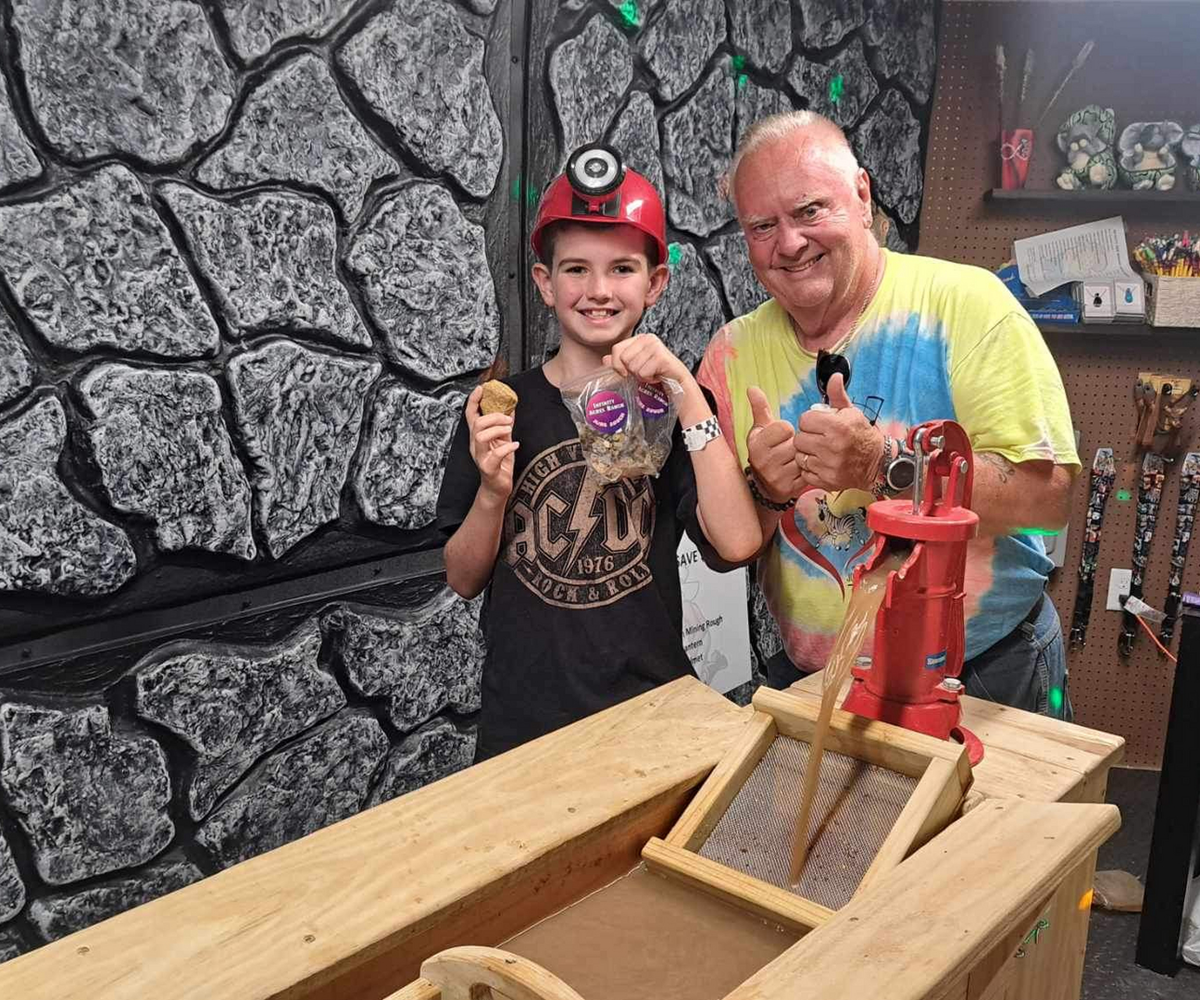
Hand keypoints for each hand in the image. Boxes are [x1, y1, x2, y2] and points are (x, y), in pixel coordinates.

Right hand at [465, 385, 519, 503]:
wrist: (498, 488)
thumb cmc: (500, 464)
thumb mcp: (503, 441)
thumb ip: (505, 426)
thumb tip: (511, 408)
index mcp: (477, 437)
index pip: (471, 415)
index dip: (474, 401)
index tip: (481, 388)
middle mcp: (475, 445)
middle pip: (476, 424)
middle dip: (493, 416)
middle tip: (508, 418)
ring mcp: (480, 457)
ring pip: (481, 437)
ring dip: (498, 429)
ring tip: (510, 430)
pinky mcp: (488, 468)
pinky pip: (495, 455)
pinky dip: (507, 448)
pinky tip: (515, 445)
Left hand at [605, 334, 689, 385]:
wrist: (676, 382)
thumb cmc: (655, 373)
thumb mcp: (634, 367)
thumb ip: (619, 362)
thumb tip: (604, 360)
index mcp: (638, 338)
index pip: (616, 349)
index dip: (617, 364)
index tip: (626, 372)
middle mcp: (647, 338)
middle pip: (624, 359)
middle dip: (632, 371)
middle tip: (644, 371)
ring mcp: (655, 345)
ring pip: (633, 367)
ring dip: (641, 376)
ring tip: (652, 373)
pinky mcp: (661, 356)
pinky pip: (643, 372)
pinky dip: (649, 379)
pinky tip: (657, 375)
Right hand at [747, 386, 802, 502]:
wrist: (763, 483)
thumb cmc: (765, 450)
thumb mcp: (761, 429)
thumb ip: (760, 408)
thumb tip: (752, 388)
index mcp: (757, 444)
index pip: (784, 427)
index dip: (786, 430)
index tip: (780, 436)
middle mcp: (763, 461)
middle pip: (795, 443)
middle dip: (795, 444)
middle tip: (788, 448)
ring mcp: (775, 477)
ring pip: (802, 458)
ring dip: (802, 457)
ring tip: (793, 459)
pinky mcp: (788, 489)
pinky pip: (807, 473)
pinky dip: (806, 470)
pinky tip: (797, 470)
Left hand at [793, 373, 884, 491]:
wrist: (877, 463)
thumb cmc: (861, 434)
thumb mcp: (851, 412)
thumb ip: (837, 395)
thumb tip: (835, 376)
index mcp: (837, 427)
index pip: (804, 420)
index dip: (810, 420)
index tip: (819, 424)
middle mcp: (832, 447)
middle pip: (799, 439)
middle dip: (807, 436)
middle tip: (818, 438)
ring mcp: (829, 466)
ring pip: (800, 456)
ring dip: (806, 453)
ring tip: (819, 450)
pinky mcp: (827, 481)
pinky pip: (805, 472)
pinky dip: (810, 468)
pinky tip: (821, 463)